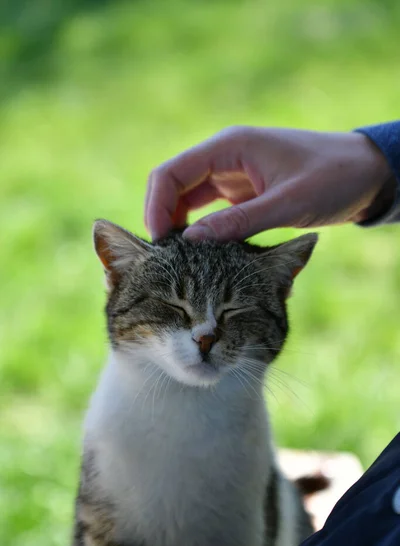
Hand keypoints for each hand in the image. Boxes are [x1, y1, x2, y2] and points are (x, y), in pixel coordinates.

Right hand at [145, 126, 392, 240]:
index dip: (156, 206)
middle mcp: (225, 155)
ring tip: (179, 258)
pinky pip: (208, 208)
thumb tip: (190, 240)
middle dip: (163, 217)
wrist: (367, 174)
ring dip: (179, 224)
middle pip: (174, 184)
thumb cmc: (333, 180)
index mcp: (231, 146)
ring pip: (188, 197)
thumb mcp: (286, 205)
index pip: (172, 172)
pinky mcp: (242, 191)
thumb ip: (238, 222)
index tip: (159, 244)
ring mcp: (232, 173)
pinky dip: (200, 227)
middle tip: (165, 256)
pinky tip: (201, 250)